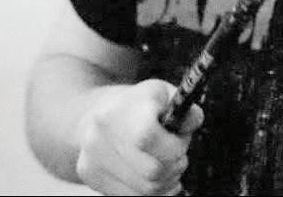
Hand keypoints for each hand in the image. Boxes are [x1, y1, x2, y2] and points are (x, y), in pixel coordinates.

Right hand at [75, 79, 203, 194]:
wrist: (95, 112)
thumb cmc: (138, 105)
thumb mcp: (164, 96)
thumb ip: (185, 110)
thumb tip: (193, 120)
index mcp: (120, 109)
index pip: (147, 138)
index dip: (172, 147)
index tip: (178, 143)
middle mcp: (99, 133)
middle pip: (152, 172)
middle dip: (173, 166)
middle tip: (176, 155)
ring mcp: (91, 157)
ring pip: (146, 191)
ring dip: (165, 182)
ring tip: (165, 164)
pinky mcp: (89, 176)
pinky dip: (151, 192)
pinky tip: (151, 176)